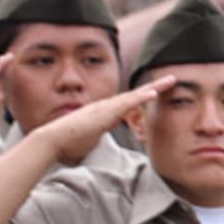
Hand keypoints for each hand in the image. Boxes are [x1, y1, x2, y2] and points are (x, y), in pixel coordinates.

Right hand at [31, 76, 174, 163]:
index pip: (128, 103)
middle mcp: (106, 106)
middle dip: (154, 88)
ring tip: (169, 81)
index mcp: (104, 113)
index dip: (143, 97)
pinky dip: (140, 97)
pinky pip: (126, 103)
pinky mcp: (104, 113)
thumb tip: (104, 132)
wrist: (52, 141)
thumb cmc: (68, 143)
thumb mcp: (90, 138)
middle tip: (171, 80)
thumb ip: (100, 133)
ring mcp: (105, 108)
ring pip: (133, 96)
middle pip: (134, 96)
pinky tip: (154, 93)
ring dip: (152, 89)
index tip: (158, 93)